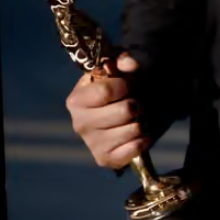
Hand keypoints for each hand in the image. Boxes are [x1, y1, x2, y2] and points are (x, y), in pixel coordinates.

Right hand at [65, 52, 150, 168]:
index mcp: (76, 100)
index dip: (124, 86)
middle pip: (123, 111)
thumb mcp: (116, 67)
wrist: (118, 112)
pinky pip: (134, 149)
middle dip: (136, 104)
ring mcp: (92, 144)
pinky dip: (142, 140)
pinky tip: (138, 134)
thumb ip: (123, 60)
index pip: (105, 92)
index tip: (128, 85)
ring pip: (133, 129)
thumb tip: (131, 64)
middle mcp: (79, 124)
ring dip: (141, 122)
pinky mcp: (105, 159)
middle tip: (134, 103)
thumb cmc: (116, 88)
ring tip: (135, 118)